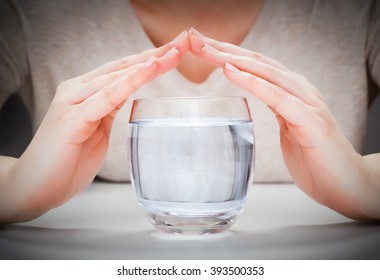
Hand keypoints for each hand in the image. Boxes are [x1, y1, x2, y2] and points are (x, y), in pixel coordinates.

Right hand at [0, 31, 189, 222]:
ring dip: (148, 64)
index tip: (175, 51)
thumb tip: (126, 98)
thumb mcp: (96, 130)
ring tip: (173, 53)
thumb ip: (108, 110)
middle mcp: (77, 90)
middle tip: (183, 43)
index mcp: (85, 92)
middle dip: (155, 54)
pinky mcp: (72, 119)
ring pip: (116, 76)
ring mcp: (73, 102)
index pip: (122, 70)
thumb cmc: (68, 160)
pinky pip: (106, 97)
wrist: (36, 186)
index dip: (150, 59)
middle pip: (123, 66)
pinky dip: (128, 82)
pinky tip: (147, 71)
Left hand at [188, 28, 379, 219]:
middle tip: (195, 38)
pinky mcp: (311, 121)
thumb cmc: (314, 157)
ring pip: (265, 72)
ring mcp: (307, 103)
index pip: (254, 65)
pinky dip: (254, 83)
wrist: (347, 184)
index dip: (227, 53)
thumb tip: (257, 103)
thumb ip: (276, 109)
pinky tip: (232, 72)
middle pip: (256, 61)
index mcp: (291, 91)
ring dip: (233, 59)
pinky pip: (278, 97)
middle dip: (223, 49)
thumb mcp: (288, 127)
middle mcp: (299, 90)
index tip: (200, 45)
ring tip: (207, 50)